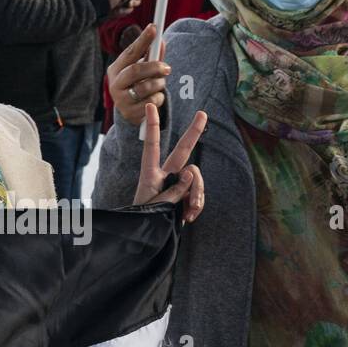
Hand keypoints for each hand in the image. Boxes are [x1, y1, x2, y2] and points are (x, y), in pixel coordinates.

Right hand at [108, 23, 168, 125]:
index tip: (154, 28)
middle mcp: (115, 84)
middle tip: (167, 68)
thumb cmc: (138, 85)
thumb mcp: (143, 70)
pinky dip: (158, 98)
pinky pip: (151, 103)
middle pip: (135, 70)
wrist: (130, 112)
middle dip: (154, 67)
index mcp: (116, 69)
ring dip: (158, 84)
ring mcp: (121, 100)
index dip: (142, 40)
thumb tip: (161, 40)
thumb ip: (152, 56)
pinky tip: (156, 98)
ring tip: (161, 84)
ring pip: (145, 87)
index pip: (130, 52)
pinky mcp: (130, 113)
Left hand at [134, 101, 205, 222]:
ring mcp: (178, 185)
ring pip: (195, 178)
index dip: (152, 126)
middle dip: (193, 133)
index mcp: (150, 175)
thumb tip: (191, 172)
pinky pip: (198, 194)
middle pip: (182, 150)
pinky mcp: (186, 197)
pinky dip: (197, 204)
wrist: (147, 240)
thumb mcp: (156, 206)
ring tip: (189, 212)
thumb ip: (174, 190)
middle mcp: (165, 176)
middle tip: (203, 114)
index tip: (149, 106)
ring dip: (197, 194)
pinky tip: (189, 217)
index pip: (151, 146)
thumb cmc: (144, 223)